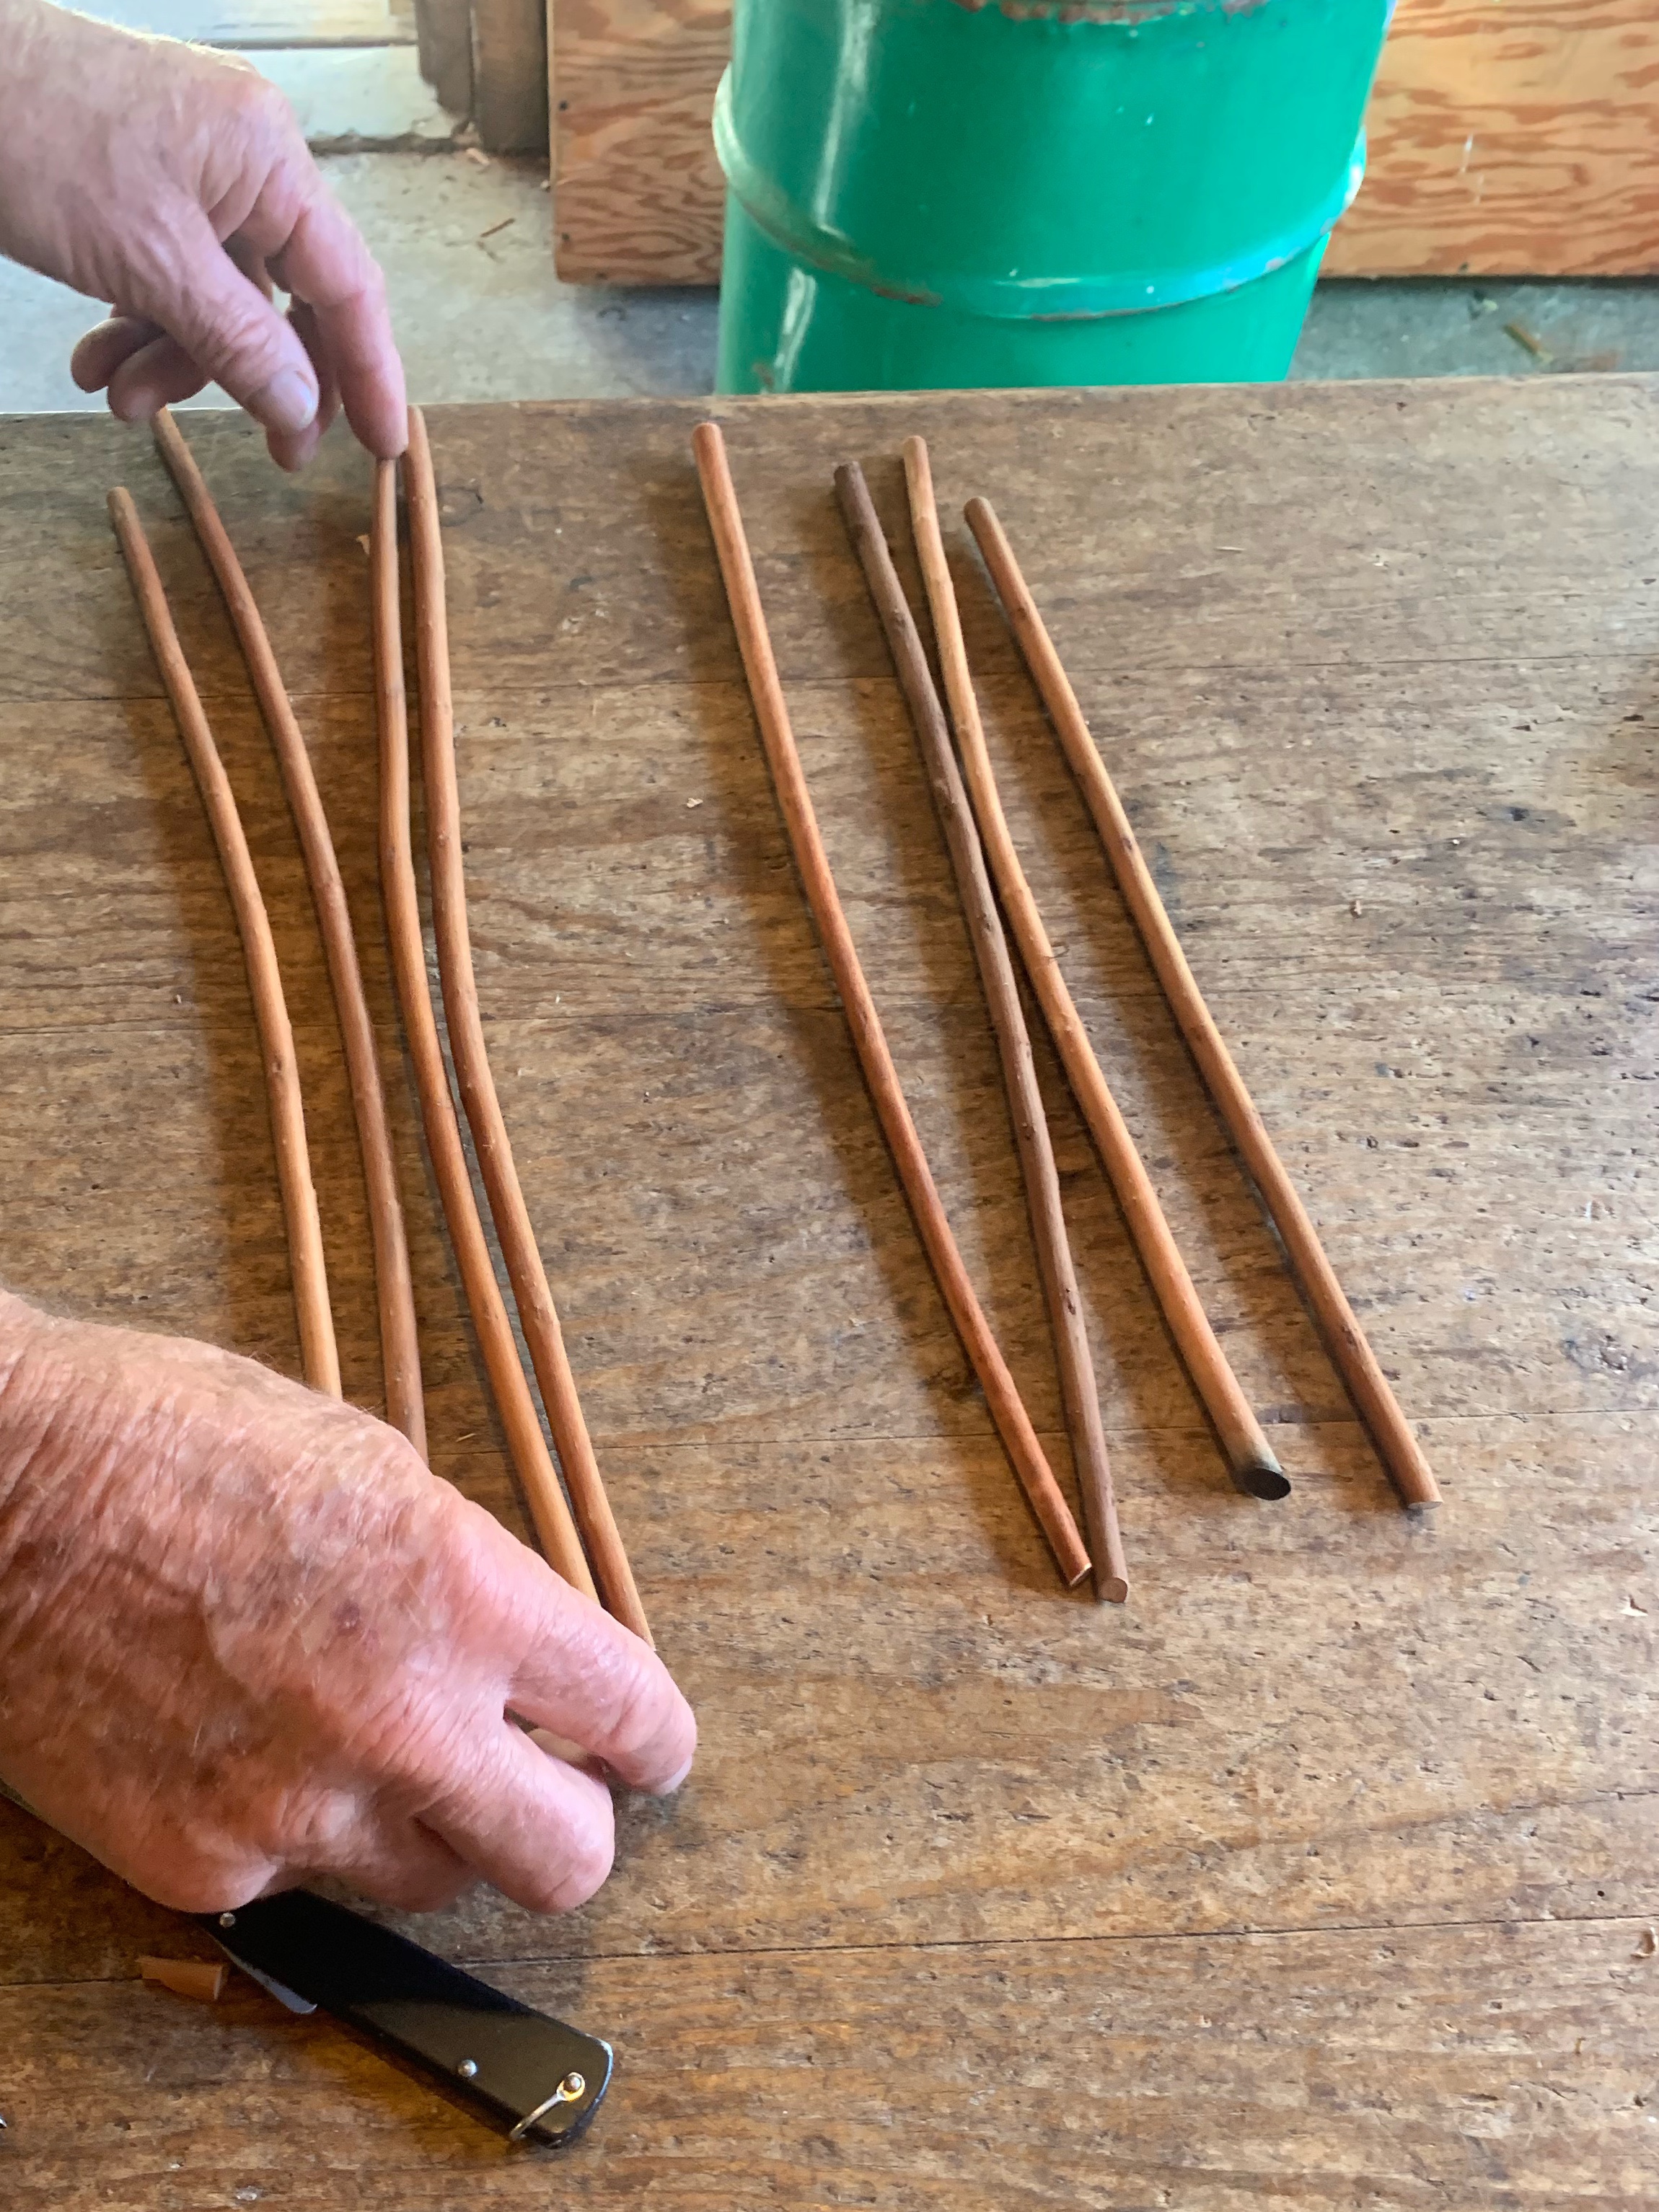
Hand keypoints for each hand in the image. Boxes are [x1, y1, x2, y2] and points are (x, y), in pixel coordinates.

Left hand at [0, 0, 405, 467]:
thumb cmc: (32, 135)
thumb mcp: (147, 262)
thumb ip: (238, 342)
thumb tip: (302, 410)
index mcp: (268, 160)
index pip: (348, 286)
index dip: (369, 374)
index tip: (382, 448)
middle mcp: (245, 159)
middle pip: (285, 297)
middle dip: (253, 377)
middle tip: (264, 452)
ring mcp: (192, 165)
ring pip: (218, 295)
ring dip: (175, 359)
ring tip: (117, 397)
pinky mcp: (142, 178)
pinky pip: (170, 270)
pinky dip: (139, 322)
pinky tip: (97, 360)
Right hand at [0, 1294, 694, 1915]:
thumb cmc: (179, 1438)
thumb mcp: (375, 1468)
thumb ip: (470, 1584)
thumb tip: (527, 1658)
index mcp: (465, 1599)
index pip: (629, 1716)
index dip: (653, 1742)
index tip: (648, 1749)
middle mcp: (399, 1725)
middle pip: (564, 1863)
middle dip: (572, 1824)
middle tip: (547, 1783)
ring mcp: (293, 1814)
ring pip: (432, 1884)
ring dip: (433, 1831)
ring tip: (373, 1747)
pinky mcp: (198, 1869)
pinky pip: (299, 1886)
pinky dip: (299, 1836)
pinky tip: (252, 1749)